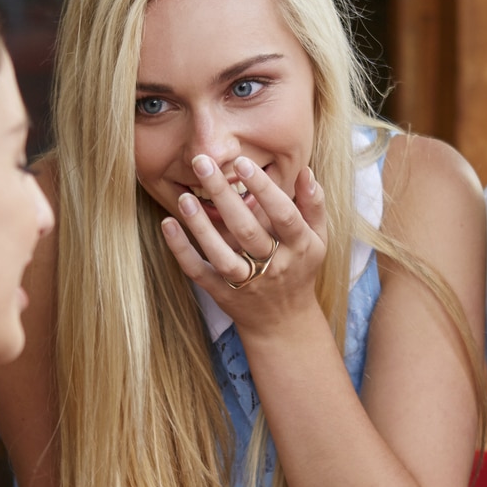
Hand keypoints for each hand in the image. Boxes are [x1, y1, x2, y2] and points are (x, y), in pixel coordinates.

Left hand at [158, 155, 327, 335]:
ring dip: (200, 226)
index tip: (243, 162)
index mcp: (299, 248)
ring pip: (221, 255)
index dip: (264, 188)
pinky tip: (168, 225)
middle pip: (247, 230)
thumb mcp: (318, 239)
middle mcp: (274, 266)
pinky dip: (182, 251)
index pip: (283, 214)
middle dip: (224, 195)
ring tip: (183, 197)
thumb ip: (313, 205)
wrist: (284, 323)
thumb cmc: (300, 270)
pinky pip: (199, 273)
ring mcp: (247, 283)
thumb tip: (306, 171)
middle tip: (202, 163)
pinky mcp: (223, 294)